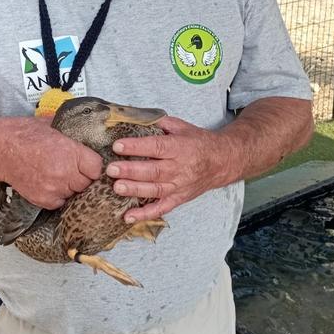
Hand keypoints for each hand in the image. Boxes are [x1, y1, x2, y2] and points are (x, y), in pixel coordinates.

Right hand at [0, 117, 103, 209]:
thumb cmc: (22, 134)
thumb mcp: (52, 125)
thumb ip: (71, 133)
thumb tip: (85, 131)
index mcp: (70, 153)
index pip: (97, 167)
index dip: (93, 165)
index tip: (88, 163)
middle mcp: (64, 173)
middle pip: (87, 183)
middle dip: (82, 176)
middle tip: (72, 168)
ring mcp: (53, 189)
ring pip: (74, 193)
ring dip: (70, 186)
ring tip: (58, 174)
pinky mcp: (43, 199)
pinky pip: (60, 202)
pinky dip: (57, 195)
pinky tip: (48, 182)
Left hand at [104, 115, 230, 221]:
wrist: (222, 161)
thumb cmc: (199, 143)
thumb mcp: (182, 127)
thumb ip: (159, 123)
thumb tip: (134, 117)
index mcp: (180, 147)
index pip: (157, 147)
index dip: (137, 147)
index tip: (118, 146)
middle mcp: (180, 168)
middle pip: (154, 171)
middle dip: (131, 171)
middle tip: (111, 169)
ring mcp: (179, 186)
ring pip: (155, 190)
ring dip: (135, 190)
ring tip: (116, 187)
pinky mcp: (179, 199)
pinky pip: (161, 209)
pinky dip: (145, 215)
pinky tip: (128, 216)